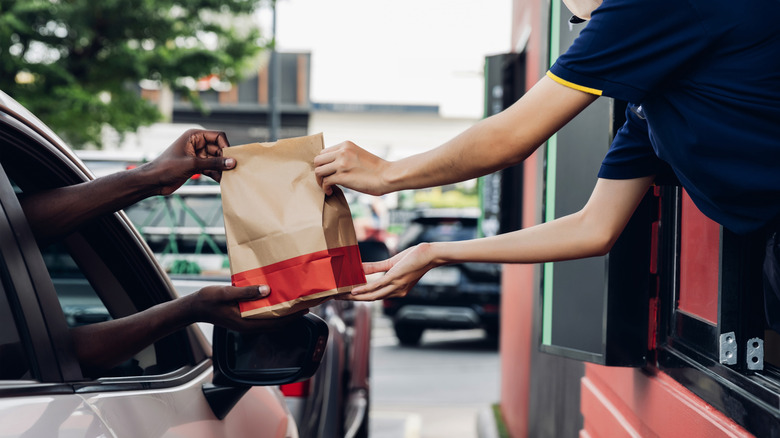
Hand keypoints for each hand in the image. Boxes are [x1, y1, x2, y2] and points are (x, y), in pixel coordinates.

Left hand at [144, 129, 235, 195]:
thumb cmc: (167, 167)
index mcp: (194, 136)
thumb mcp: (192, 164)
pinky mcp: (196, 166)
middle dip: (225, 159)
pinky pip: (211, 168)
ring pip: (216, 160)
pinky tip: (221, 181)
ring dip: (221, 168)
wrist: (153, 181)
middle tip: (233, 170)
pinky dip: (216, 174)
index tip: (232, 158)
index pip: (218, 136)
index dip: (226, 146)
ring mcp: (197, 155)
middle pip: (218, 149)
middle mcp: (197, 144)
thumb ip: (214, 163)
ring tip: (228, 177)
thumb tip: (232, 162)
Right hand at [189, 285, 306, 330]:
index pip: (275, 323)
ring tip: (295, 301)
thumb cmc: (208, 300)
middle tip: (305, 303)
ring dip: (282, 312)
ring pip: (270, 319)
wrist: (194, 307)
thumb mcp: (227, 293)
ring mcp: (246, 323)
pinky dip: (272, 309)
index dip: (291, 317)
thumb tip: (267, 290)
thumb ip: (246, 292)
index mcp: (246, 323)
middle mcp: (249, 325)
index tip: (304, 309)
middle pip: (276, 323)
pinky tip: (277, 299)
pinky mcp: (244, 318)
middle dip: (291, 315)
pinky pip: (262, 315)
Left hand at [314, 141, 389, 195]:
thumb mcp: (359, 155)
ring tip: (327, 186)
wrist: (387, 176)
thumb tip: (334, 166)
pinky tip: (330, 191)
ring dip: (320, 180)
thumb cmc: (376, 169)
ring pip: (318, 171)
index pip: (324, 152)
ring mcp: (341, 164)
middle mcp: (342, 152)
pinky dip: (325, 188)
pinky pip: (325, 182)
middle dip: (320, 171)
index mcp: (346, 145)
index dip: (324, 163)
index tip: (328, 171)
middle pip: (318, 160)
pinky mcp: (342, 176)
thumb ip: (346, 156)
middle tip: (325, 179)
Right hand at [342, 243, 439, 300]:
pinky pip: (376, 286)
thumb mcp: (392, 263)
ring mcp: (395, 286)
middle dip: (352, 300)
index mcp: (396, 290)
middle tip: (337, 298)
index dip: (359, 298)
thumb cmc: (414, 258)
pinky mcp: (394, 278)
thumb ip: (376, 267)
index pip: (374, 296)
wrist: (430, 255)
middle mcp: (396, 292)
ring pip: (371, 295)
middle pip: (370, 299)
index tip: (344, 297)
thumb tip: (360, 268)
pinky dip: (363, 289)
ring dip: (354, 297)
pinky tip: (353, 290)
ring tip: (341, 296)